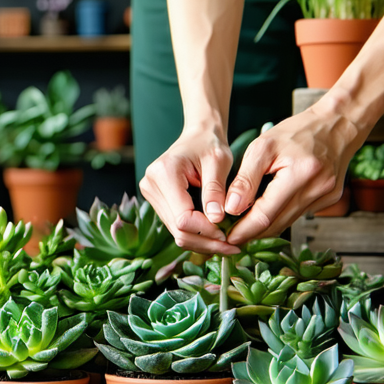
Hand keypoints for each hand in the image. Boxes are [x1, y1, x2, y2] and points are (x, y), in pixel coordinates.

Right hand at [138, 124, 240, 255]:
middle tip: (233, 247)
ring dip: (202, 241)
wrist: (197, 135)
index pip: (183, 216)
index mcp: (164, 173)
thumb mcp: (219, 162)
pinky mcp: (158, 202)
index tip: (229, 235)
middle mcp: (150, 185)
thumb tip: (216, 220)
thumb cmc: (210, 144)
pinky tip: (215, 236)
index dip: (207, 230)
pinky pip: (176, 226)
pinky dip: (197, 234)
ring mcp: (151, 195)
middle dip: (206, 241)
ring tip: (227, 244)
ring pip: (176, 232)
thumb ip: (216, 190)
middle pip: (177, 229)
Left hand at [224, 101, 362, 245]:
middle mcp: (317, 189)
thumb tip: (230, 208)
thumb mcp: (263, 147)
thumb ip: (246, 179)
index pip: (266, 214)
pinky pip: (299, 214)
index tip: (227, 238)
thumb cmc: (297, 131)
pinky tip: (267, 211)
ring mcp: (326, 197)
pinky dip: (281, 216)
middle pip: (278, 224)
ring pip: (288, 222)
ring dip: (265, 227)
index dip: (244, 230)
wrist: (337, 124)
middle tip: (230, 236)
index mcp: (300, 174)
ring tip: (243, 227)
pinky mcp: (329, 199)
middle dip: (252, 233)